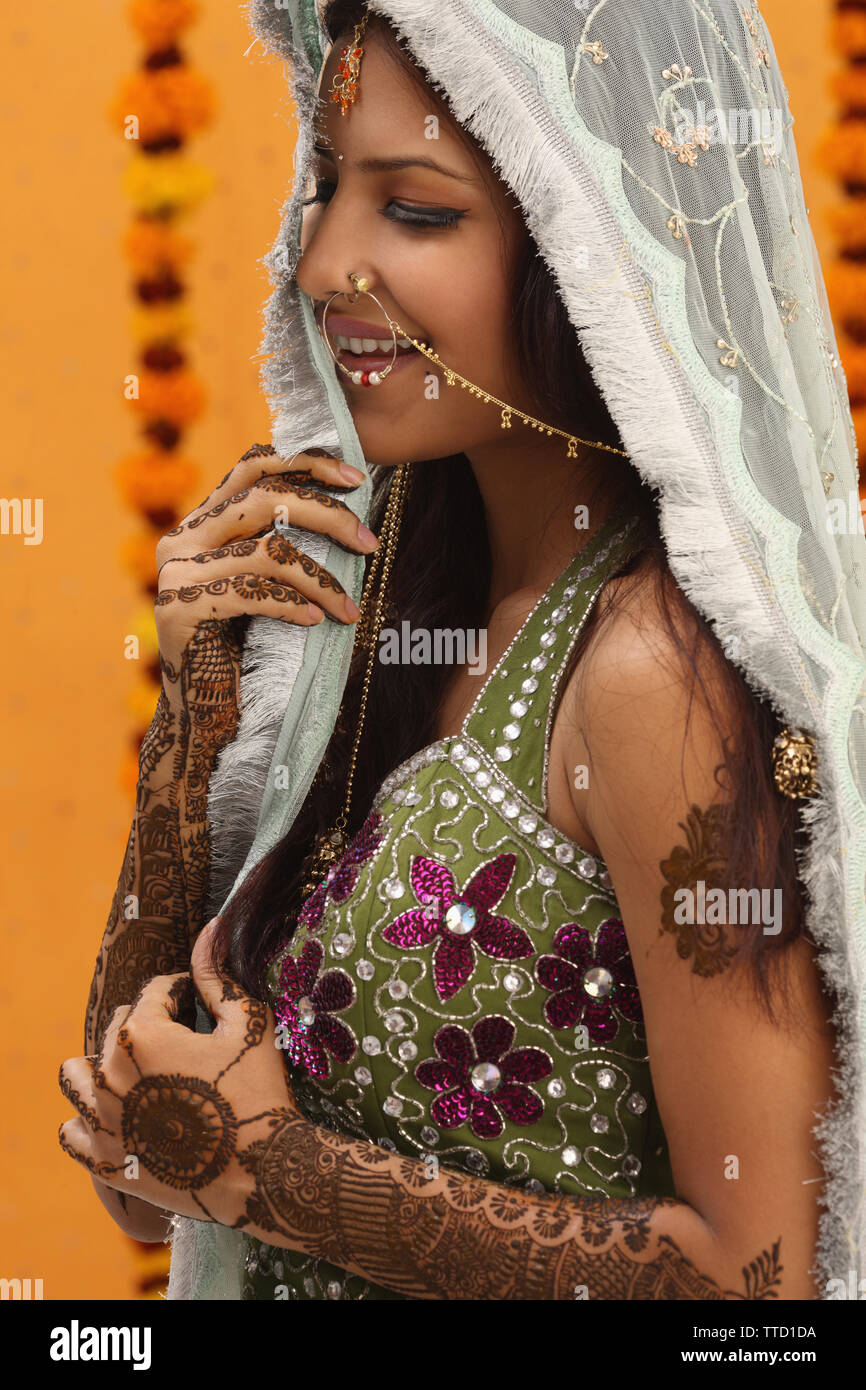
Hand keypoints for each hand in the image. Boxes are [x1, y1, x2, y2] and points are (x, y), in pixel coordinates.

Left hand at [59, 918, 304, 1228]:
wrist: (263, 1173)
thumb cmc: (258, 1093)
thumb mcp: (247, 1024)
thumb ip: (217, 975)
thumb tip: (211, 926)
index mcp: (142, 1034)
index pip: (152, 992)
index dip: (180, 992)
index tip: (197, 1004)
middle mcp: (110, 1073)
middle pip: (116, 1027)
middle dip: (147, 1025)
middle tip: (181, 1042)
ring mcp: (101, 1119)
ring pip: (76, 1076)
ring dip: (101, 1066)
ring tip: (135, 1073)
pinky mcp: (102, 1159)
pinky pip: (71, 1129)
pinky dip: (88, 1117)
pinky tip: (120, 1114)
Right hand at [154, 441, 376, 698]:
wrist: (204, 714)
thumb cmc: (245, 649)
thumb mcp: (266, 585)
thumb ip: (280, 544)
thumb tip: (348, 514)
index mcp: (201, 523)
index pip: (253, 468)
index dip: (306, 464)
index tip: (357, 480)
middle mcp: (181, 539)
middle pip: (265, 499)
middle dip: (327, 516)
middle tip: (369, 543)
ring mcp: (175, 573)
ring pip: (267, 551)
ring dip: (321, 580)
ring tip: (349, 608)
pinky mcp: (179, 608)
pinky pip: (252, 593)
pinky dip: (292, 605)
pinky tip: (316, 622)